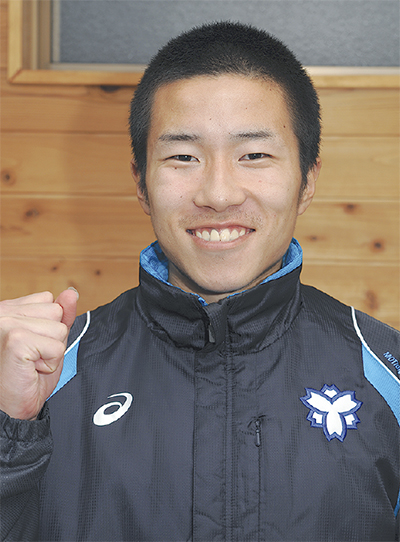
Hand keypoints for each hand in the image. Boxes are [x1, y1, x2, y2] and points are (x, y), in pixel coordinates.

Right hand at [0, 289, 77, 419]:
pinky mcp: (15, 340)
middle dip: (52, 338)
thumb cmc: (25, 377)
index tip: (31, 346)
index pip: (49, 301)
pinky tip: (31, 370)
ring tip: (31, 364)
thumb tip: (71, 293)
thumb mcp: (48, 341)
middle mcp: (3, 312)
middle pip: (56, 312)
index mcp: (8, 309)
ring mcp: (7, 324)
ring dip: (52, 351)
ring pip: (59, 329)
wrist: (9, 409)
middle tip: (32, 357)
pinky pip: (56, 346)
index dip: (49, 328)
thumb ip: (60, 316)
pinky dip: (50, 363)